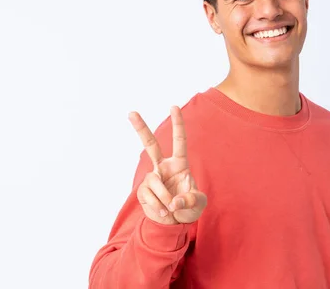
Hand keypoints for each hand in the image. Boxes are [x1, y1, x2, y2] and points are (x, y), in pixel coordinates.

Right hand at [128, 106, 206, 224]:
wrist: (174, 222)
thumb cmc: (189, 207)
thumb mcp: (198, 204)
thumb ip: (191, 200)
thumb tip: (174, 201)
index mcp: (179, 164)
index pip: (179, 141)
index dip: (177, 124)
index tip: (173, 107)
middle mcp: (163, 167)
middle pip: (150, 145)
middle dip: (140, 128)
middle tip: (131, 112)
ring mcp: (152, 178)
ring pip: (154, 182)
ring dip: (165, 198)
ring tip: (171, 209)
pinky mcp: (143, 191)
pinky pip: (149, 196)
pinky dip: (158, 207)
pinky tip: (163, 212)